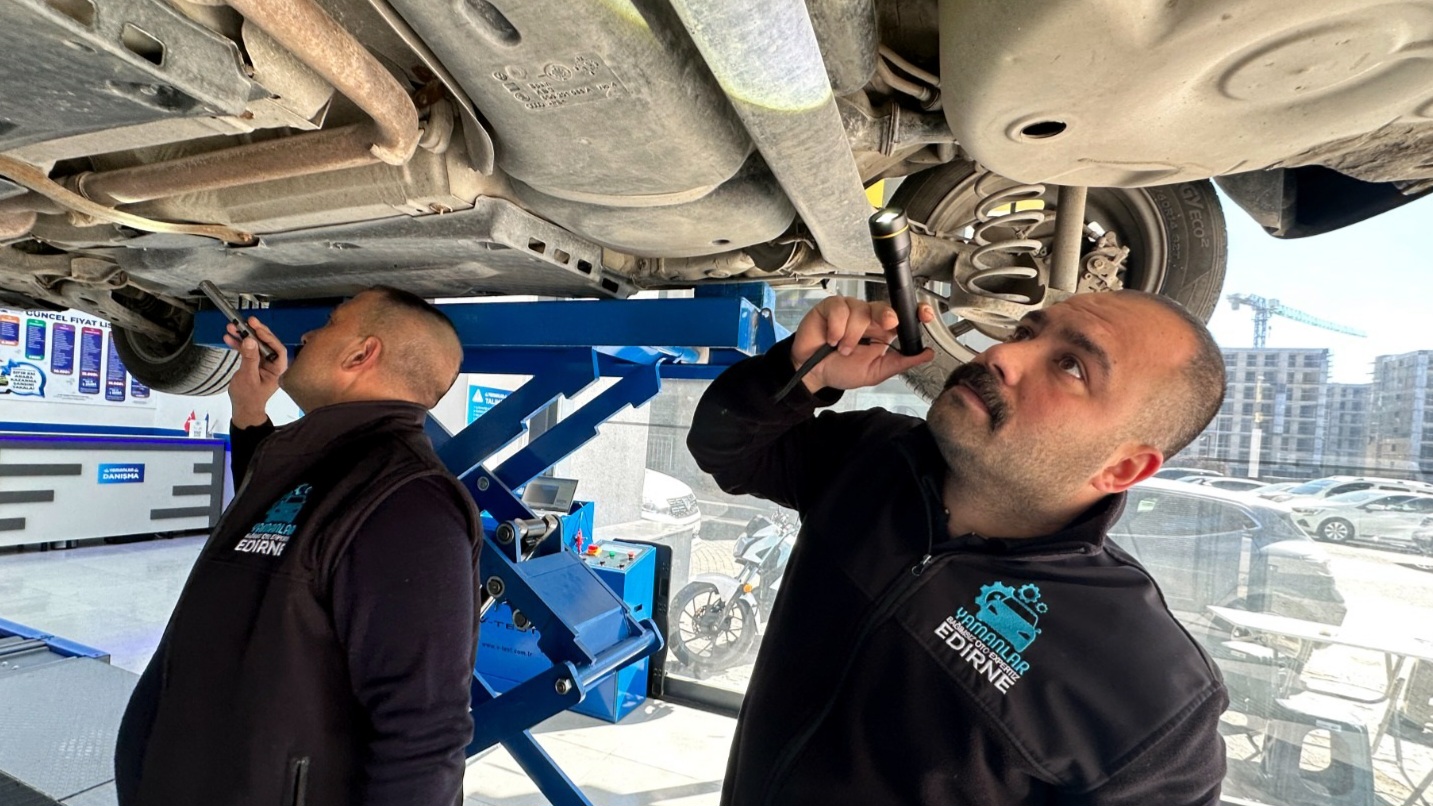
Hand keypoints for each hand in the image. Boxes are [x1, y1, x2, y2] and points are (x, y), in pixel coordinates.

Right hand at [222, 316, 287, 427]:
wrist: (243, 408)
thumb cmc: (249, 398)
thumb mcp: (248, 377)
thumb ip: (249, 358)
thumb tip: (250, 341)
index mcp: (278, 369)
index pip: (277, 348)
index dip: (268, 337)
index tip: (257, 329)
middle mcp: (272, 364)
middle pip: (266, 343)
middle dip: (255, 332)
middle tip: (247, 322)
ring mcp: (262, 362)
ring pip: (254, 345)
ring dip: (243, 336)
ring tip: (232, 327)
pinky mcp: (253, 362)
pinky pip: (247, 350)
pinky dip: (238, 344)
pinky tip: (229, 338)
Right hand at [792, 296, 934, 392]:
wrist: (812, 374)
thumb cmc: (842, 370)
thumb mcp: (875, 372)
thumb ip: (901, 362)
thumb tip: (927, 354)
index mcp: (883, 331)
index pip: (903, 315)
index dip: (916, 311)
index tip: (924, 315)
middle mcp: (869, 317)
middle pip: (884, 306)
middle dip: (886, 315)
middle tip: (885, 327)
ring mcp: (849, 310)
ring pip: (860, 310)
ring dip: (852, 335)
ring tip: (842, 349)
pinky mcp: (831, 307)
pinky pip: (840, 308)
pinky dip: (836, 327)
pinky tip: (831, 339)